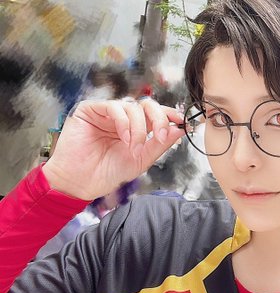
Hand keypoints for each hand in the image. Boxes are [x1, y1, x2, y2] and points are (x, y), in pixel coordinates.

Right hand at [43, 99, 185, 199]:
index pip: (155, 115)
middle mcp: (122, 118)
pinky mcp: (90, 110)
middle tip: (161, 135)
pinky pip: (113, 106)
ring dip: (139, 128)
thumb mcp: (141, 159)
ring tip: (135, 147)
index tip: (182, 122)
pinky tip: (124, 137)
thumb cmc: (107, 173)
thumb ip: (159, 144)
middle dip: (159, 119)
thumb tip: (180, 129)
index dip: (170, 115)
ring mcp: (106, 113)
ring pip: (132, 106)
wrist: (81, 183)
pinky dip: (124, 122)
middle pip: (147, 105)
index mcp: (135, 128)